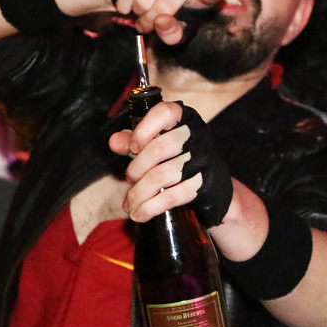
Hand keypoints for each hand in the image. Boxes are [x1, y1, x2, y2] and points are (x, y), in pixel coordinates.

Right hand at [107, 0, 227, 44]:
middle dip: (150, 22)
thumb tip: (162, 21)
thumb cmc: (154, 16)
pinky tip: (126, 4)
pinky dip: (124, 2)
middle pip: (165, 7)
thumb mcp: (167, 32)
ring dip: (137, 14)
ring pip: (145, 1)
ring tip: (139, 12)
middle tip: (147, 25)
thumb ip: (172, 34)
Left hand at [109, 101, 232, 226]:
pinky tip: (140, 214)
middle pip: (159, 147)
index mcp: (185, 118)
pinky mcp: (205, 184)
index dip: (143, 130)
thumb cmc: (178, 157)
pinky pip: (174, 196)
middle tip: (129, 178)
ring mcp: (203, 160)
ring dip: (139, 192)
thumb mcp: (156, 144)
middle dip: (137, 167)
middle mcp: (197, 135)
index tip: (132, 147)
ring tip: (130, 203)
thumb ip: (133, 140)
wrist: (212, 185)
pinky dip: (151, 207)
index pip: (165, 112)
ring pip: (164, 174)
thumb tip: (114, 142)